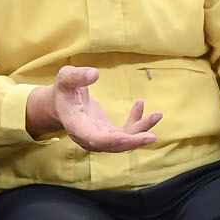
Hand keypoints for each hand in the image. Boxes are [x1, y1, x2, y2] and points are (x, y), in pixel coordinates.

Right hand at [46, 65, 161, 151]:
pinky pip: (126, 132)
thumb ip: (78, 76)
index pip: (93, 138)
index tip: (127, 138)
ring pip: (123, 140)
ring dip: (141, 130)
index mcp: (76, 125)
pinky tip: (140, 104)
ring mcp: (100, 137)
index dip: (110, 141)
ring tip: (157, 114)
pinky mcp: (108, 133)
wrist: (61, 103)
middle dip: (132, 142)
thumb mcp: (65, 78)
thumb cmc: (64, 90)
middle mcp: (88, 137)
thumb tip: (95, 74)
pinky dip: (137, 121)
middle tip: (151, 136)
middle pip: (112, 145)